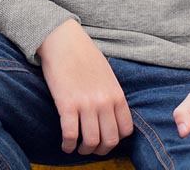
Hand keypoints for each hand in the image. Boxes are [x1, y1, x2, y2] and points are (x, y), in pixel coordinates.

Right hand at [36, 19, 133, 155]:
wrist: (63, 40)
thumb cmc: (83, 54)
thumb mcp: (107, 74)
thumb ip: (111, 94)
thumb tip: (110, 114)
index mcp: (117, 94)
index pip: (126, 130)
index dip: (116, 140)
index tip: (105, 140)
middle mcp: (104, 102)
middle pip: (109, 140)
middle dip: (100, 150)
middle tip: (91, 149)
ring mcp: (86, 104)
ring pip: (91, 142)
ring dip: (83, 150)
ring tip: (77, 147)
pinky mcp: (67, 105)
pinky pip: (70, 135)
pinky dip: (68, 145)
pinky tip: (65, 145)